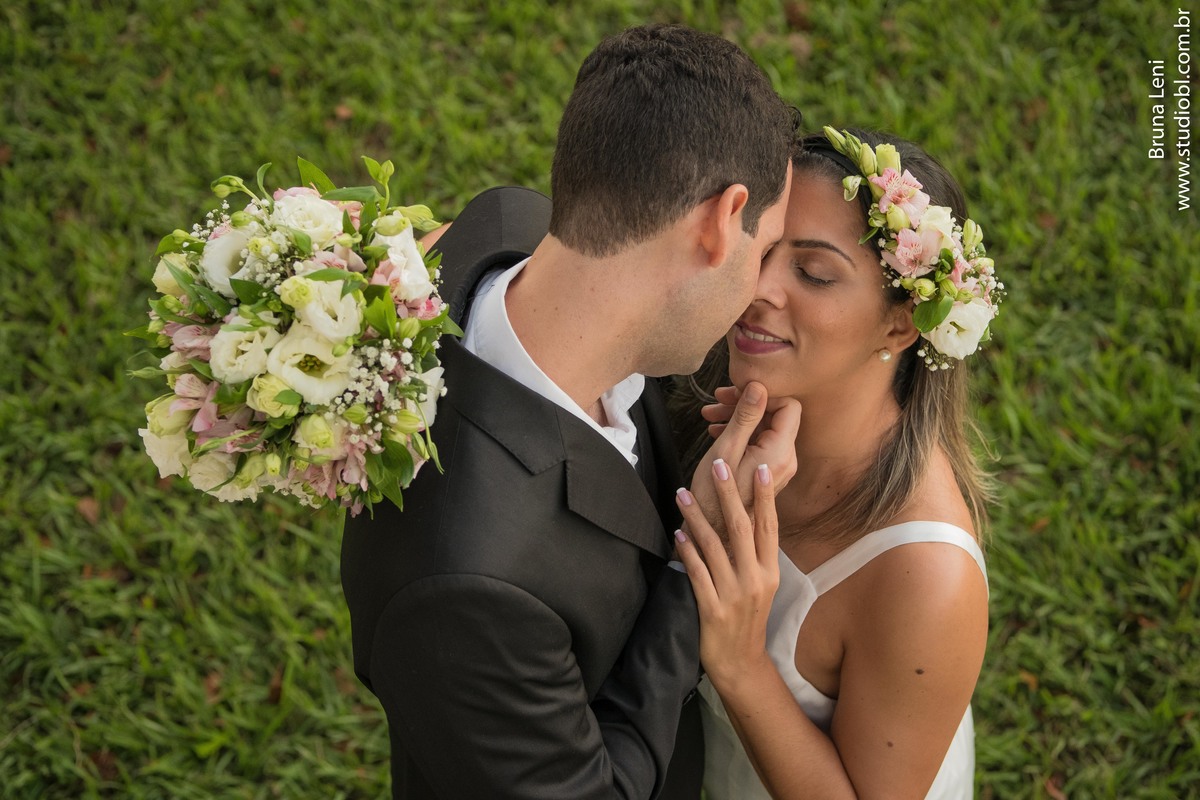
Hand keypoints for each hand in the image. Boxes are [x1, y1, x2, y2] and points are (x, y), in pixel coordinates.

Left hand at [674, 459, 779, 687]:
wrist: (741, 663)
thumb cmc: (747, 619)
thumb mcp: (761, 586)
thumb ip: (754, 556)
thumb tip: (744, 517)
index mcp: (770, 572)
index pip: (769, 527)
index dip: (765, 497)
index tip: (762, 468)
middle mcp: (754, 580)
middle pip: (741, 528)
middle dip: (729, 494)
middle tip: (719, 466)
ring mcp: (733, 594)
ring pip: (714, 546)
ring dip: (697, 516)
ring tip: (684, 493)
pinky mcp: (712, 609)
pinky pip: (697, 572)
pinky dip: (686, 550)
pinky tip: (677, 532)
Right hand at [686, 382, 800, 541]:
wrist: (715, 531)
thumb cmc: (714, 495)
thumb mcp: (725, 450)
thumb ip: (745, 416)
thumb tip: (759, 386)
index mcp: (780, 452)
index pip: (788, 405)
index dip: (762, 394)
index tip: (733, 395)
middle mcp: (787, 459)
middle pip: (778, 414)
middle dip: (747, 404)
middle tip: (716, 402)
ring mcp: (781, 466)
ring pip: (767, 426)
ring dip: (740, 417)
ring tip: (710, 417)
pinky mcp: (771, 470)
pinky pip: (762, 441)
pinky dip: (742, 431)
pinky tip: (718, 431)